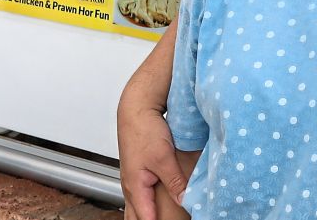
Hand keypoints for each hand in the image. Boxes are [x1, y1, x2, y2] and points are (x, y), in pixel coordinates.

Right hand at [118, 22, 183, 219]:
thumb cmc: (144, 130)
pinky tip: (156, 204)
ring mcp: (133, 179)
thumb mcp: (163, 157)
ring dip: (148, 215)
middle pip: (136, 217)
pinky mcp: (138, 170)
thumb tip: (184, 200)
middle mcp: (131, 186)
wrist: (135, 109)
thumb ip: (175, 180)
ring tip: (160, 218)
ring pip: (137, 207)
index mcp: (136, 187)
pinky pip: (140, 195)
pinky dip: (147, 205)